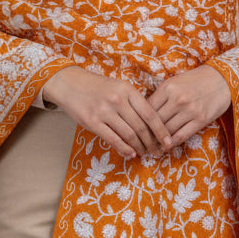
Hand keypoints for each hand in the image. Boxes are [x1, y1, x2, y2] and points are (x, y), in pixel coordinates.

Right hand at [41, 67, 173, 159]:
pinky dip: (124, 148)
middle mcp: (117, 99)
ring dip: (139, 147)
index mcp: (127, 90)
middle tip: (157, 152)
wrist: (69, 83)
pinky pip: (113, 139)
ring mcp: (104, 110)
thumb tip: (151, 125)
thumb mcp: (119, 87)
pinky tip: (130, 154)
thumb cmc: (97, 87)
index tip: (169, 142)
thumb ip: (133, 103)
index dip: (161, 130)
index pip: (150, 113)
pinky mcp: (92, 121)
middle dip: (152, 142)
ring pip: (129, 134)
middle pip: (141, 126)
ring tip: (145, 153)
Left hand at [146, 65, 231, 146]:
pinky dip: (172, 143)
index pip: (147, 109)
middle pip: (156, 122)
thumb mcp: (174, 82)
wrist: (221, 79)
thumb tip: (143, 115)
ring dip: (159, 141)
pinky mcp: (201, 120)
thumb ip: (160, 97)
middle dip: (147, 134)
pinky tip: (167, 146)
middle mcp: (177, 99)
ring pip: (167, 131)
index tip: (136, 130)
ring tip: (152, 148)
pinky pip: (181, 136)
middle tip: (141, 143)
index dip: (140, 122)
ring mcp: (190, 110)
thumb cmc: (194, 81)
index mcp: (167, 88)